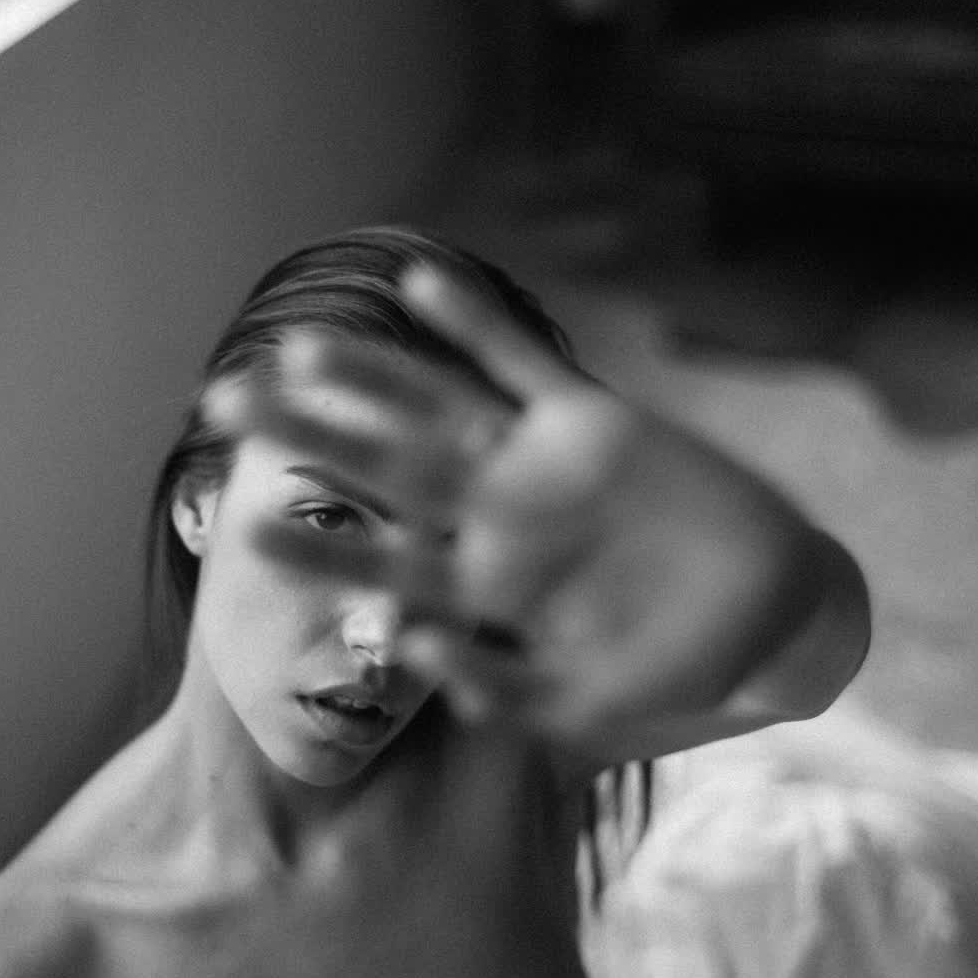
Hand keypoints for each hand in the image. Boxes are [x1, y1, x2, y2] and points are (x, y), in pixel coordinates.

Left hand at [207, 263, 829, 756]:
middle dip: (307, 433)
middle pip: (381, 464)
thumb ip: (499, 684)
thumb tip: (410, 650)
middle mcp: (492, 513)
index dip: (314, 542)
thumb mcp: (576, 699)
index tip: (239, 523)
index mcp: (481, 580)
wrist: (758, 617)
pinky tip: (418, 278)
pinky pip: (521, 360)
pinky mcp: (592, 420)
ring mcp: (535, 461)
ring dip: (370, 374)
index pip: (380, 556)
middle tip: (219, 400)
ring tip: (297, 341)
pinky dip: (474, 323)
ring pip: (435, 406)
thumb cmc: (661, 669)